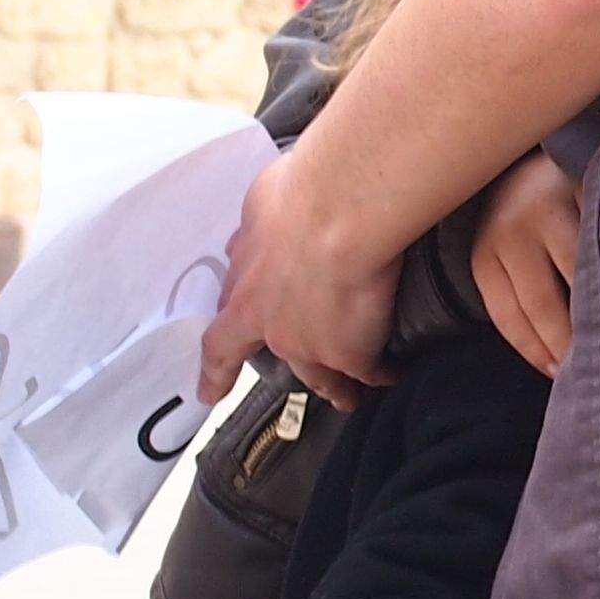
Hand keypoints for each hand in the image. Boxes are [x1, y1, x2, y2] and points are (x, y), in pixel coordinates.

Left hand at [198, 152, 397, 405]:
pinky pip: (370, 371)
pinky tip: (393, 372)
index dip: (215, 370)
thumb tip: (256, 235)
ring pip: (323, 377)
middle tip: (300, 388)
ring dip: (335, 388)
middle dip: (289, 375)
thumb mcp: (258, 210)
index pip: (220, 343)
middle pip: (281, 361)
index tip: (206, 395)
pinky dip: (381, 372)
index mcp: (246, 298)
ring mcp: (315, 346)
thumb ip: (255, 235)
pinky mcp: (354, 353)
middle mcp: (275, 329)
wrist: (339, 213)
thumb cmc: (296, 199)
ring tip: (348, 399)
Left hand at [471, 153, 583, 376]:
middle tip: (593, 370)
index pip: (511, 318)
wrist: (549, 143)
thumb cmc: (533, 214)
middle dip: (568, 344)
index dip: (537, 353)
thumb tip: (556, 361)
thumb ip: (523, 295)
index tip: (559, 375)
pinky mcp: (587, 190)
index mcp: (486, 250)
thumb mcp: (510, 251)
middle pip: (545, 306)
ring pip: (579, 277)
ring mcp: (552, 207)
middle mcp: (512, 228)